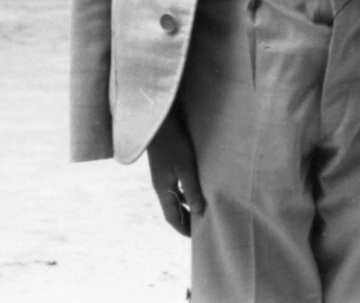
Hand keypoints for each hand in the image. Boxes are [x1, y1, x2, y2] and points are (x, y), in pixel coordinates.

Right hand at [146, 111, 205, 236]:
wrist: (158, 121)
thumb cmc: (174, 143)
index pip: (172, 217)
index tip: (197, 238)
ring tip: (201, 213)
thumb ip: (192, 189)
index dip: (183, 229)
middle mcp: (160, 185)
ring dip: (186, 207)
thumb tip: (199, 212)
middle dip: (185, 221)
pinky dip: (185, 194)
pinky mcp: (166, 165)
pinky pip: (175, 187)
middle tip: (201, 228)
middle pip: (172, 210)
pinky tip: (195, 190)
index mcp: (163, 189)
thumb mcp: (185, 167)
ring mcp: (162, 176)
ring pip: (174, 198)